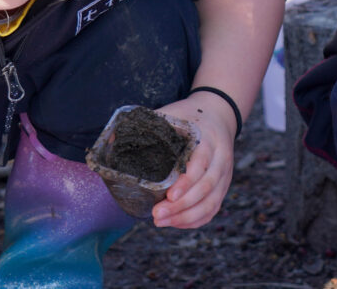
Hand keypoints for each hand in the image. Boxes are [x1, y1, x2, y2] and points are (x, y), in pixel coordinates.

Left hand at [149, 91, 239, 227]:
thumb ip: (148, 125)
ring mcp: (225, 174)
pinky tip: (176, 222)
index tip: (169, 196)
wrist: (219, 115)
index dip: (186, 182)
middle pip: (207, 188)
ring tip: (161, 222)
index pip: (201, 164)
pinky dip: (195, 219)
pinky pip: (213, 208)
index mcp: (209, 139)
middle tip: (157, 215)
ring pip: (211, 202)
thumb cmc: (191, 116)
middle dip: (182, 206)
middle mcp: (221, 159)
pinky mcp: (223, 186)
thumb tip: (111, 139)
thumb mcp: (172, 113)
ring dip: (186, 216)